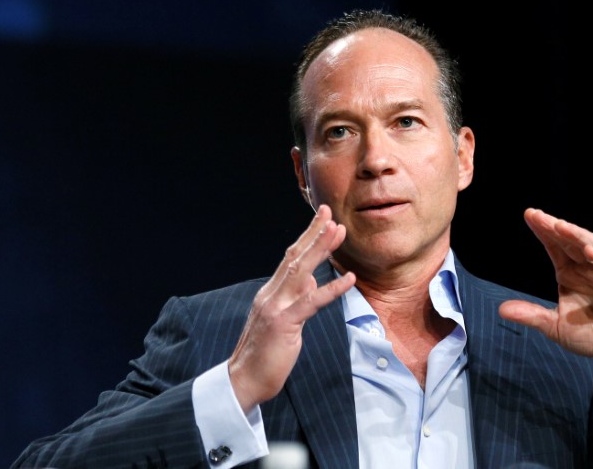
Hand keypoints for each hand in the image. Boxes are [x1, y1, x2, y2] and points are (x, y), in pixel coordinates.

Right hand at [228, 205, 355, 411]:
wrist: (243, 381)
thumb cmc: (265, 354)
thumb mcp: (283, 321)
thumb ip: (296, 298)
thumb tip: (312, 280)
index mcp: (271, 293)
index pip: (291, 259)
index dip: (307, 238)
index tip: (324, 220)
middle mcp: (271, 294)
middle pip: (294, 256)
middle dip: (314, 232)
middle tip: (330, 212)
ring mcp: (276, 307)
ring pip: (300, 271)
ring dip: (320, 249)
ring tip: (337, 230)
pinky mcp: (283, 324)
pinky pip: (311, 302)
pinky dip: (332, 289)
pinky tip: (349, 278)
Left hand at [499, 208, 592, 378]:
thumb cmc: (591, 336)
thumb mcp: (554, 326)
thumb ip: (531, 315)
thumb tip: (501, 309)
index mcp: (570, 274)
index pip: (555, 246)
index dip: (543, 231)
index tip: (529, 215)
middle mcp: (587, 270)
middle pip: (570, 241)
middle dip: (555, 227)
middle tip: (538, 215)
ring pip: (592, 247)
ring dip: (577, 235)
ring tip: (560, 226)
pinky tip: (590, 251)